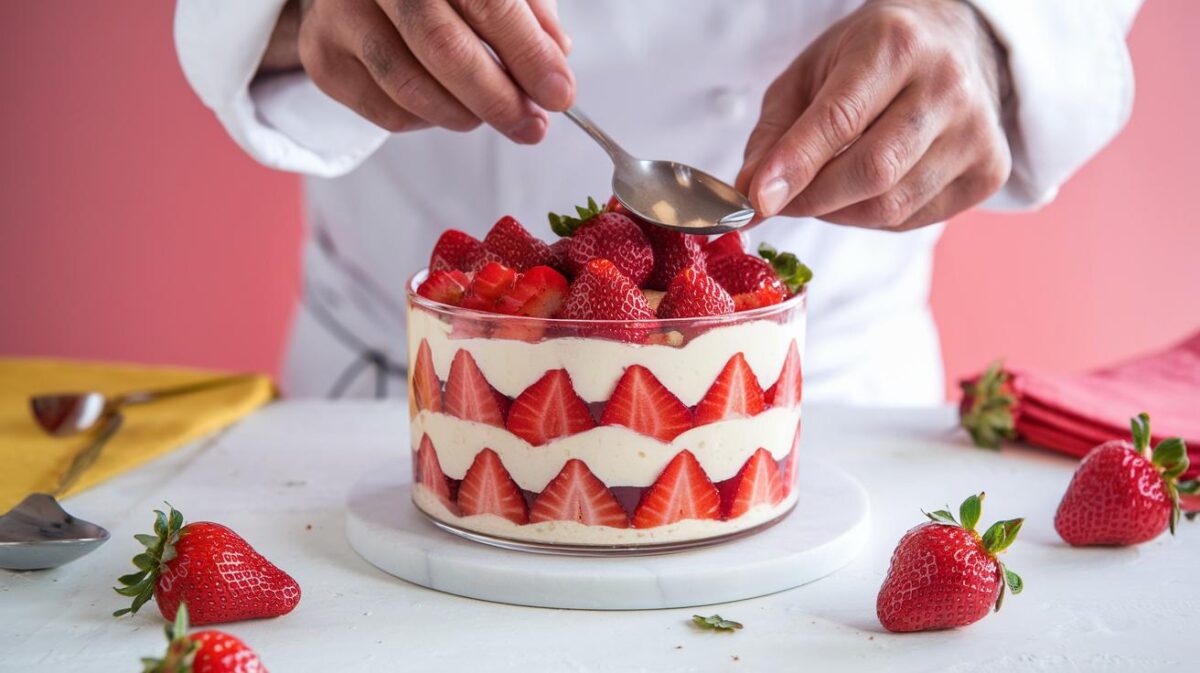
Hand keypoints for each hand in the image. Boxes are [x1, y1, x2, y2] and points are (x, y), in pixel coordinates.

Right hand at [283, 0, 573, 142]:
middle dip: (498, 98)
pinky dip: (429, 119)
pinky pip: (387, 111)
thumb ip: (528, 12)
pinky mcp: (322, 56)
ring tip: (492, 115)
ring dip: (465, 114)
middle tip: (532, 127)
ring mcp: (339, 13)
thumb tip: (555, 58)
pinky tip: (445, 104)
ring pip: (410, 86)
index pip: (487, 1)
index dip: (528, 53)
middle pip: (442, 46)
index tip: (559, 94)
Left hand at [736, 0, 1011, 230]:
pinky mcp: (989, 171)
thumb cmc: (869, 60)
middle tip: (778, 203)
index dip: (796, 165)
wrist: (952, 45)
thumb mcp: (810, 73)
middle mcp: (947, 85)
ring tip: (821, 190)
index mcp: (897, 44)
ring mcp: (977, 131)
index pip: (840, 119)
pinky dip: (871, 219)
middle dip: (812, 200)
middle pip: (871, 171)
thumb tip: (750, 192)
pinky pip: (913, 220)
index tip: (757, 201)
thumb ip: (775, 132)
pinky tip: (863, 191)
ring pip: (891, 207)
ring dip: (838, 213)